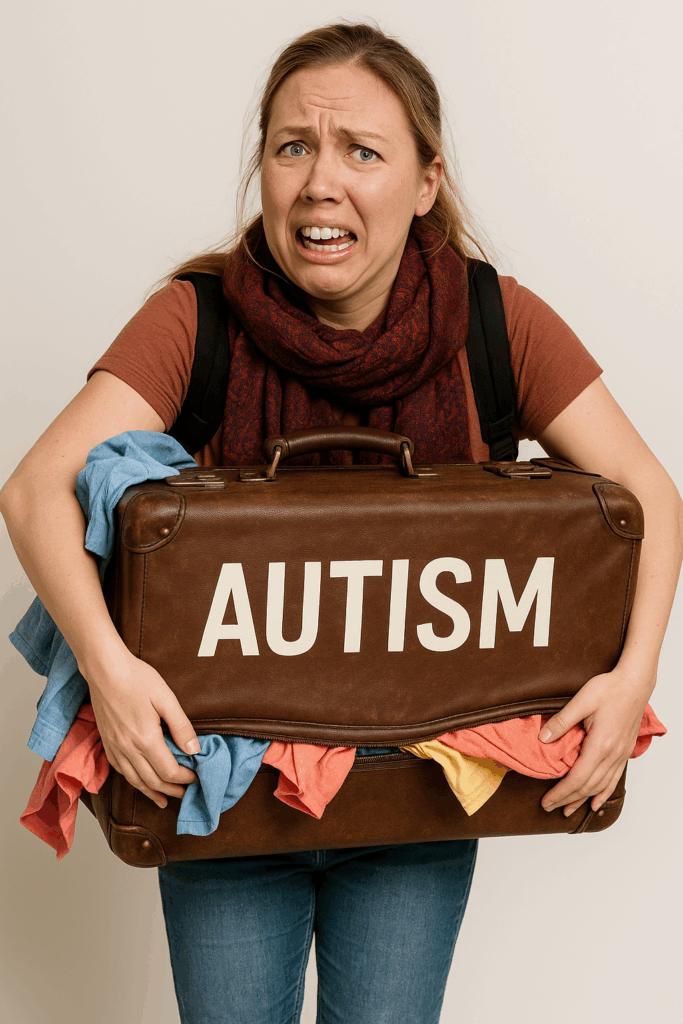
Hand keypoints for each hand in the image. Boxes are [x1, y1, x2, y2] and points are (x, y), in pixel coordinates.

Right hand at [86, 652, 198, 808]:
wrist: (104, 670)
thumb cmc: (137, 679)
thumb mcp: (166, 698)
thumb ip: (181, 726)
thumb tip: (195, 750)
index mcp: (145, 739)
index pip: (169, 771)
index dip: (185, 778)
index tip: (196, 776)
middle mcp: (128, 748)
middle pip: (152, 781)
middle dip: (171, 790)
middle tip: (185, 793)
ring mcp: (114, 747)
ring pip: (134, 780)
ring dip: (151, 792)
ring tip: (164, 800)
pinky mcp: (106, 743)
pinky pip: (120, 771)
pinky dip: (133, 781)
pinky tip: (140, 782)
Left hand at [538, 669, 651, 815]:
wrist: (634, 683)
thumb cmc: (609, 688)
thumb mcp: (581, 701)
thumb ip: (562, 721)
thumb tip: (543, 738)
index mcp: (600, 744)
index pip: (578, 778)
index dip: (561, 792)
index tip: (547, 801)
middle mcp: (612, 754)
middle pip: (588, 786)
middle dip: (568, 799)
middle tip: (549, 807)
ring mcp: (620, 755)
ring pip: (600, 786)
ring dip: (583, 800)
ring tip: (568, 809)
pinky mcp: (624, 752)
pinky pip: (614, 779)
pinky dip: (604, 793)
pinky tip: (596, 801)